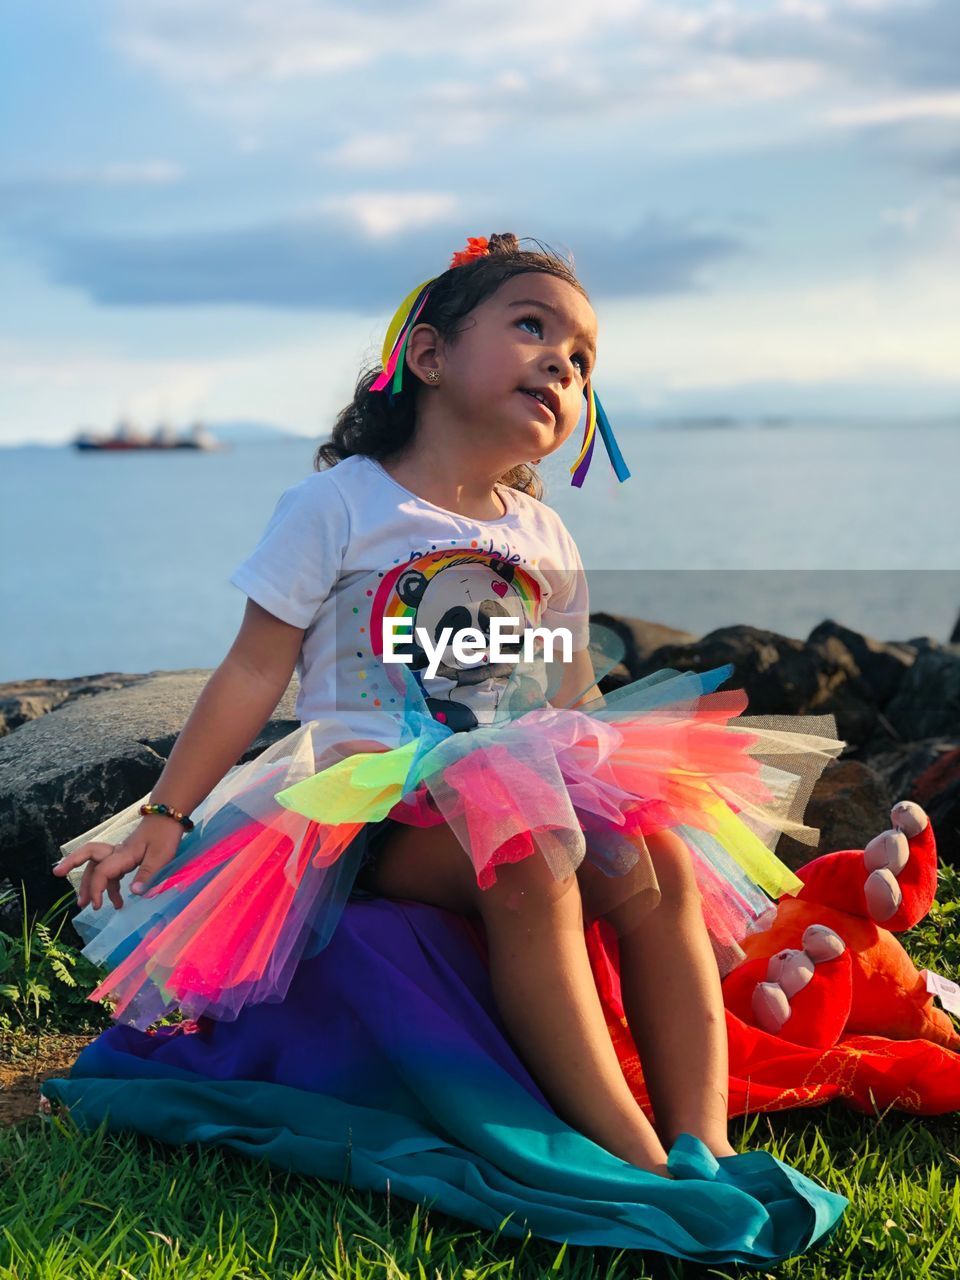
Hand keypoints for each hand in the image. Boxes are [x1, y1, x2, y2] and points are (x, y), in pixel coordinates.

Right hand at [52, 816, 184, 909]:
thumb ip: (147, 874)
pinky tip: (116, 901)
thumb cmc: (165, 835)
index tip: (95, 906)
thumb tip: (134, 893)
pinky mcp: (126, 857)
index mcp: (123, 854)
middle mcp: (117, 852)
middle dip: (72, 864)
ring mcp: (120, 854)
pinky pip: (111, 872)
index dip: (95, 888)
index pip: (102, 871)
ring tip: (90, 906)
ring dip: (92, 884)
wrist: (169, 817)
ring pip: (98, 867)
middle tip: (57, 874)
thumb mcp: (161, 856)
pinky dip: (110, 887)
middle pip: (89, 857)